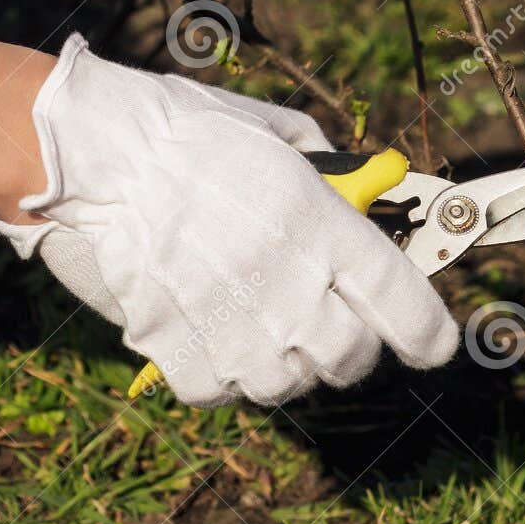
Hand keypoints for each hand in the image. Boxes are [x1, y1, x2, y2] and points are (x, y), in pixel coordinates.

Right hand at [0, 35, 457, 405]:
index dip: (430, 335)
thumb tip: (363, 192)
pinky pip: (227, 391)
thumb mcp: (275, 132)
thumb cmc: (184, 132)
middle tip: (328, 312)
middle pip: (353, 358)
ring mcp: (233, 329)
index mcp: (320, 225)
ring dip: (288, 358)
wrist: (92, 157)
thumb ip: (330, 170)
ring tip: (260, 313)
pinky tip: (211, 326)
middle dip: (352, 342)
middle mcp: (288, 286)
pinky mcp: (181, 357)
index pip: (407, 309)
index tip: (432, 341)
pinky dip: (226, 371)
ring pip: (292, 383)